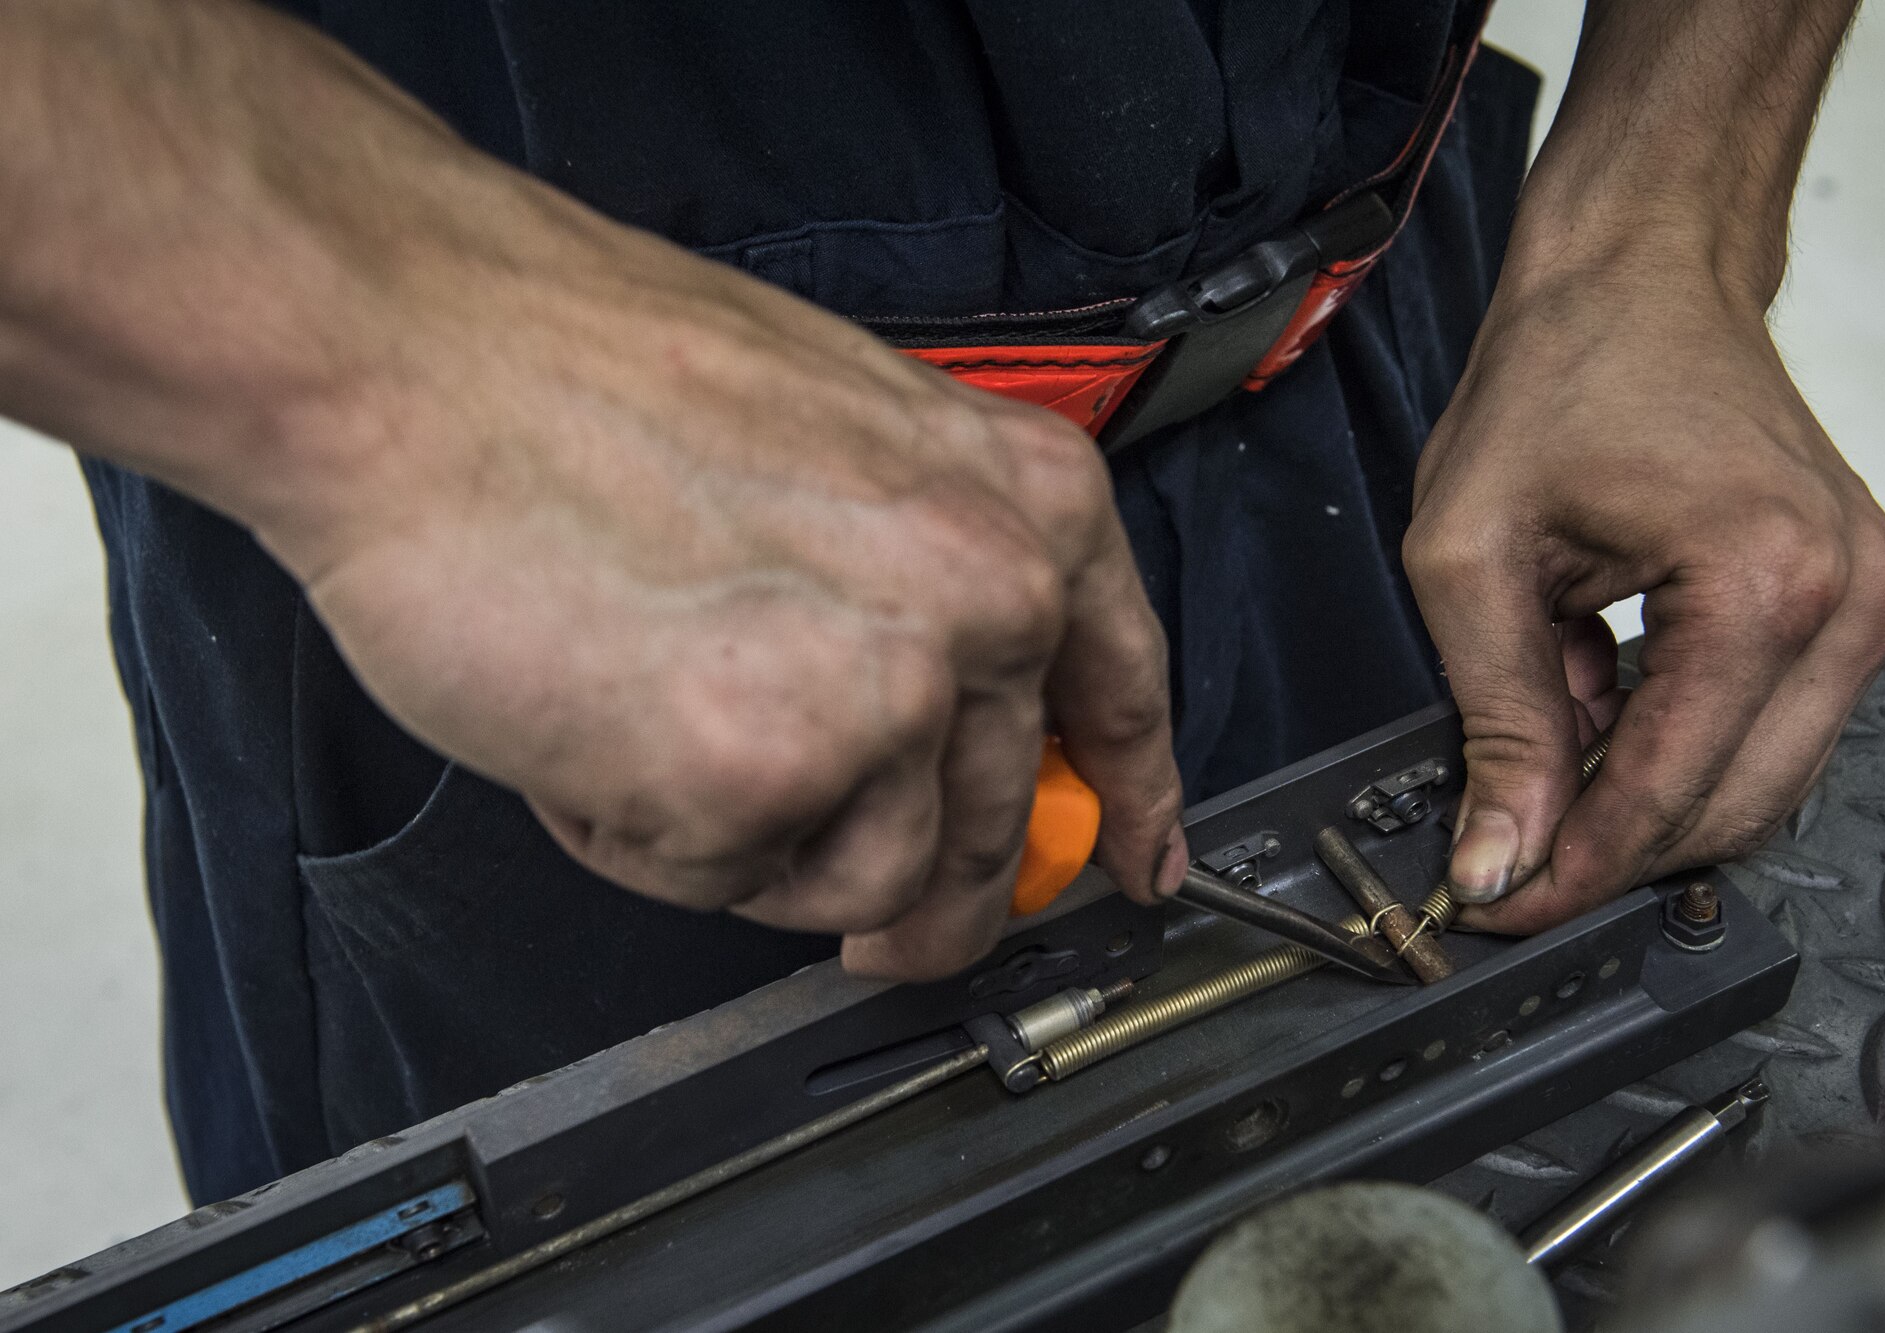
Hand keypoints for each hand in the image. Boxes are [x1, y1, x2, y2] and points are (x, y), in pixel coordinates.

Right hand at [248, 184, 1185, 979]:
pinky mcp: (765, 775)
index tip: (1138, 860)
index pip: (1122, 691)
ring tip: (651, 723)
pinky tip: (595, 733)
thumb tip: (947, 718)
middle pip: (991, 827)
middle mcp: (986, 594)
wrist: (419, 355)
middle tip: (836, 890)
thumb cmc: (585, 375)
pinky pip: (730, 885)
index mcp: (1018, 499)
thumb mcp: (842, 444)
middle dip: (916, 892)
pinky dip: (652, 843)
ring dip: (755, 846)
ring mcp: (888, 692)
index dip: (1131, 797)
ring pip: (867, 882)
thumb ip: (925, 579)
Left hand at [1405, 260, 1884, 932]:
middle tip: (1507, 850)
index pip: (1668, 793)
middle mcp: (1847, 598)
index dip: (1572, 869)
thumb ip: (1497, 722)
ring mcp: (1873, 599)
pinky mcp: (1861, 598)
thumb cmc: (1561, 372)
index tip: (1498, 905)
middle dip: (1612, 847)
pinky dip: (1680, 738)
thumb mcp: (1471, 557)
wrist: (1640, 274)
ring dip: (1645, 788)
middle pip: (1734, 809)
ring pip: (1759, 780)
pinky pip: (1773, 725)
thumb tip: (1502, 854)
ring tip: (1551, 722)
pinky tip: (1602, 690)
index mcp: (1762, 582)